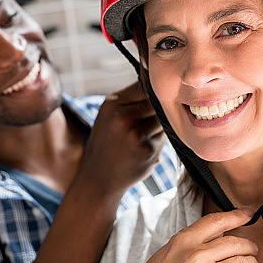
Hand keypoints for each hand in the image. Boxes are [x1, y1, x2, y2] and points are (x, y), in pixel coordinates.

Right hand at [77, 82, 164, 197]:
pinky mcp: (148, 150)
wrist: (98, 177)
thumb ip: (131, 100)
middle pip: (156, 102)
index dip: (152, 93)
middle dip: (156, 110)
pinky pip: (163, 137)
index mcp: (112, 104)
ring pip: (162, 119)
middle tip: (146, 121)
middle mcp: (123, 117)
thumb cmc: (106, 142)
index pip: (144, 86)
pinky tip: (142, 149)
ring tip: (142, 136)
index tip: (152, 100)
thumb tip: (162, 84)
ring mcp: (136, 135)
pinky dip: (157, 141)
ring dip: (159, 125)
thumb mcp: (109, 115)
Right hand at [117, 209, 258, 262]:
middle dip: (250, 247)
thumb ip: (195, 241)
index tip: (248, 214)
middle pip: (237, 243)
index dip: (237, 215)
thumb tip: (223, 233)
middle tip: (252, 251)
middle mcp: (196, 257)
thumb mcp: (169, 251)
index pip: (217, 221)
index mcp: (184, 241)